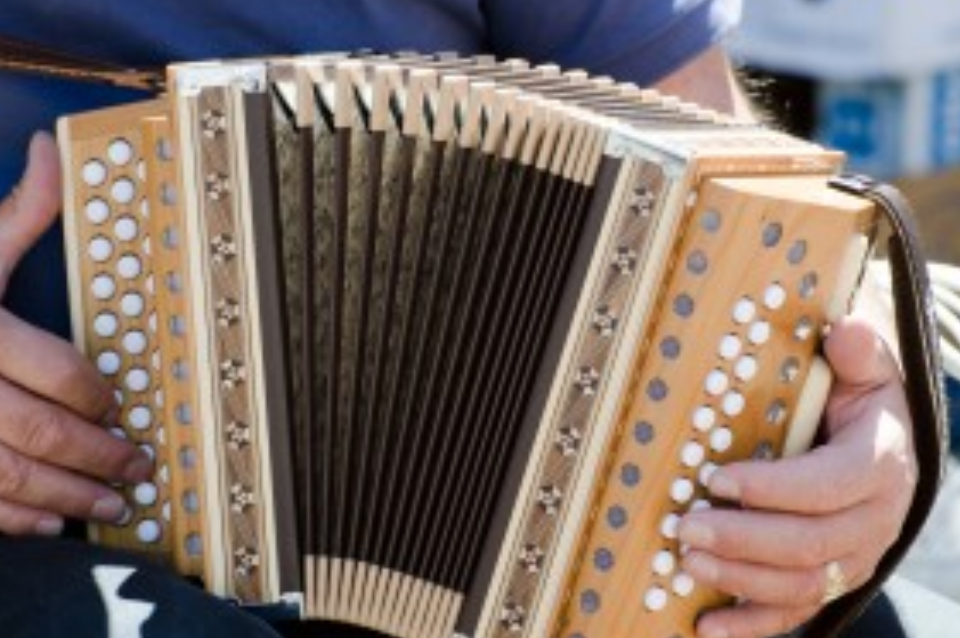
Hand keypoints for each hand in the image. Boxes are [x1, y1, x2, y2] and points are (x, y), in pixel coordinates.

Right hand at [0, 131, 152, 535]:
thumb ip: (17, 211)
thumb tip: (52, 153)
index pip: (53, 371)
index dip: (97, 395)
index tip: (122, 407)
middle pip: (38, 430)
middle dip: (97, 454)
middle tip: (138, 465)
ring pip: (6, 475)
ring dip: (66, 495)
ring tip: (112, 505)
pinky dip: (11, 518)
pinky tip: (49, 522)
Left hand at [677, 314, 915, 637]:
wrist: (879, 444)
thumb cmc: (859, 401)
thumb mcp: (866, 367)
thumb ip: (858, 350)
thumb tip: (843, 330)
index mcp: (881, 465)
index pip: (830, 485)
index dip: (774, 488)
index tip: (718, 477)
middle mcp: (874, 521)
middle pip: (809, 544)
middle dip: (742, 538)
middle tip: (686, 524)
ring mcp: (853, 558)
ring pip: (800, 585)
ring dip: (738, 578)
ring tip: (686, 559)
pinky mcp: (830, 581)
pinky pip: (794, 613)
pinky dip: (749, 624)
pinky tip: (705, 624)